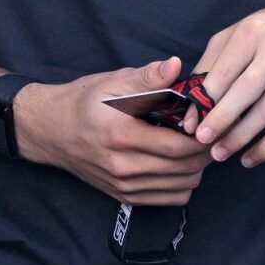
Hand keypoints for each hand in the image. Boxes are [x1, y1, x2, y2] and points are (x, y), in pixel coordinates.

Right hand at [13, 57, 213, 205]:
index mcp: (122, 135)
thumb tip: (177, 65)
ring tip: (196, 144)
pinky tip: (180, 162)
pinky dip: (183, 182)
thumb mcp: (114, 81)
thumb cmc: (85, 101)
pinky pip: (170, 198)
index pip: (178, 146)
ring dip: (197, 167)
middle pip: (184, 169)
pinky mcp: (125, 197)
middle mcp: (123, 167)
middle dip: (205, 150)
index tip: (212, 120)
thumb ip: (148, 77)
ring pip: (182, 186)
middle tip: (211, 130)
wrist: (52, 130)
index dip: (203, 136)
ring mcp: (124, 186)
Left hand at [183, 0, 264, 168]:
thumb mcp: (241, 29)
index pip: (224, 71)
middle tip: (201, 140)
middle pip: (245, 92)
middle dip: (221, 118)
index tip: (190, 121)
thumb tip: (192, 93)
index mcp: (252, 34)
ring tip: (219, 153)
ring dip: (241, 137)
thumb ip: (215, 58)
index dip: (205, 99)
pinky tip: (249, 159)